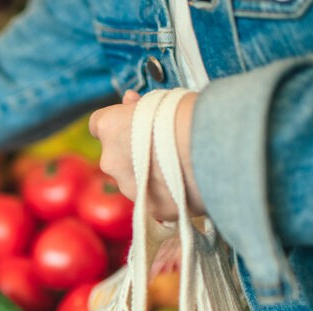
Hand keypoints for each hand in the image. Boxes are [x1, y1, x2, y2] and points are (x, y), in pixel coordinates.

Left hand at [88, 90, 204, 221]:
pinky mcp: (152, 209)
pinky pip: (156, 201)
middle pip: (117, 156)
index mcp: (109, 127)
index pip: (99, 125)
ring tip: (181, 166)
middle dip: (134, 153)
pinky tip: (188, 184)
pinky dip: (168, 195)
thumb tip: (130, 102)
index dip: (117, 124)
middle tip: (164, 146)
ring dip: (150, 175)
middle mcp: (111, 161)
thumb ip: (138, 106)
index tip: (131, 123)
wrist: (214, 149)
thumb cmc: (189, 116)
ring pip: (134, 181)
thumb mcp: (161, 99)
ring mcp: (129, 188)